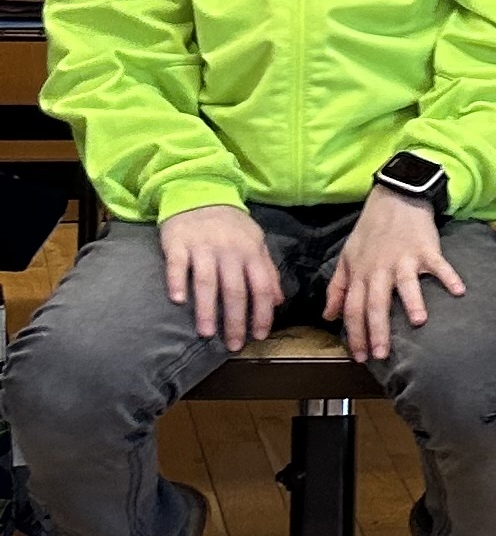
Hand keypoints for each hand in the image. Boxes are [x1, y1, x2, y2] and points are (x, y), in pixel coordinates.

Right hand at [159, 203, 279, 353]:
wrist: (200, 191)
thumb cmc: (231, 225)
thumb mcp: (256, 243)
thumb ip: (268, 271)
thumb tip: (278, 301)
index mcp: (251, 252)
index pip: (261, 288)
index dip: (262, 313)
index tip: (259, 335)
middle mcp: (229, 251)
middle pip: (234, 290)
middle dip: (235, 321)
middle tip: (233, 344)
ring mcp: (203, 247)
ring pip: (207, 282)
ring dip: (207, 310)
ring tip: (206, 333)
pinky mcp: (178, 243)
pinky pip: (178, 265)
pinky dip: (178, 282)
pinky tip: (178, 301)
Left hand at [325, 190, 465, 364]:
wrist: (394, 198)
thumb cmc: (370, 232)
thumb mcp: (347, 258)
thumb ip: (338, 288)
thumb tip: (329, 316)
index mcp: (360, 274)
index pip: (353, 309)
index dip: (355, 334)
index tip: (360, 357)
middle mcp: (380, 269)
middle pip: (376, 303)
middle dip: (377, 331)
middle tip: (382, 355)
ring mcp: (404, 259)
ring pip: (405, 284)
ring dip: (413, 302)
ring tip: (418, 322)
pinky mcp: (426, 249)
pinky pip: (438, 265)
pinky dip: (449, 277)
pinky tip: (459, 291)